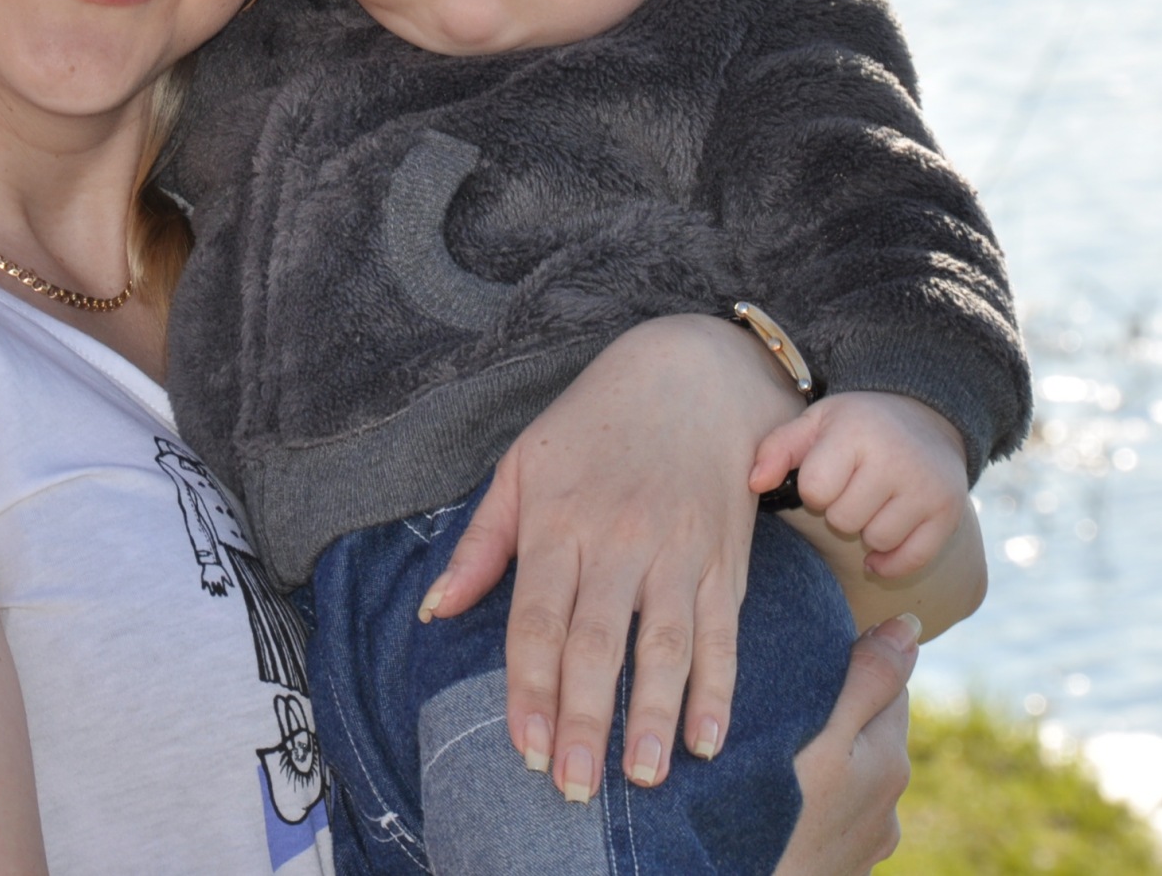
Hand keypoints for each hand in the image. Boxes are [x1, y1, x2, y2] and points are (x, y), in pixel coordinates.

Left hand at [419, 315, 804, 797]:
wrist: (693, 373)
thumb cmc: (594, 422)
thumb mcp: (523, 463)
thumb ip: (481, 543)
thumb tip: (434, 611)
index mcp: (560, 520)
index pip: (538, 619)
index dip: (529, 688)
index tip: (523, 749)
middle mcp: (620, 540)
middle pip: (596, 643)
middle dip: (584, 719)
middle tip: (573, 788)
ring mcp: (678, 552)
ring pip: (664, 645)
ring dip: (652, 715)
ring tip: (640, 777)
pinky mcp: (727, 560)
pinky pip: (723, 634)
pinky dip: (719, 689)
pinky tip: (707, 738)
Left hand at [750, 392, 967, 577]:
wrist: (926, 418)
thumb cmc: (858, 426)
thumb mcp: (815, 423)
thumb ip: (777, 449)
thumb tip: (754, 483)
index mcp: (858, 432)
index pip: (815, 489)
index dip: (814, 488)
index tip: (828, 472)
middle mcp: (897, 459)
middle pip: (844, 519)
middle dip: (841, 508)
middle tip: (855, 485)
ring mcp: (927, 488)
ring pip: (877, 540)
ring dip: (868, 529)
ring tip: (875, 500)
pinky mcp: (948, 513)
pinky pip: (911, 560)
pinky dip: (893, 560)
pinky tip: (886, 541)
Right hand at [772, 614, 920, 875]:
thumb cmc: (781, 815)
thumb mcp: (823, 737)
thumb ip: (867, 681)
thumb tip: (911, 624)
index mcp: (890, 762)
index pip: (889, 686)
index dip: (852, 664)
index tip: (808, 659)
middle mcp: (889, 805)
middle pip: (870, 734)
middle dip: (840, 715)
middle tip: (786, 704)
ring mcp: (866, 842)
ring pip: (851, 777)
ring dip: (828, 761)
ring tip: (778, 753)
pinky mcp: (841, 866)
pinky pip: (833, 815)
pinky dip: (816, 800)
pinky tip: (781, 800)